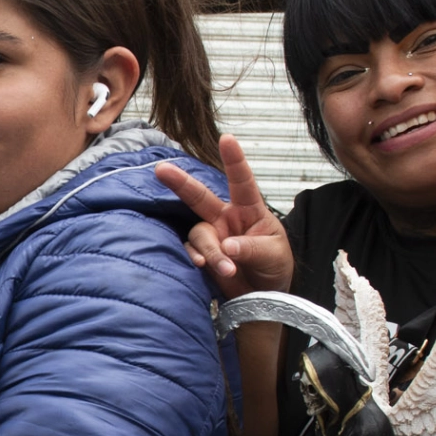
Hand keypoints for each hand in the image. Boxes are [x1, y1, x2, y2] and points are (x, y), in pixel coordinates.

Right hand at [158, 134, 293, 299]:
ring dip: (211, 251)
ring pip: (200, 234)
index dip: (234, 160)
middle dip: (180, 182)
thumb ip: (252, 248)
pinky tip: (201, 265)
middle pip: (199, 197)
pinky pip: (190, 251)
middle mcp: (225, 219)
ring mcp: (212, 236)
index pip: (241, 181)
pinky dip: (195, 258)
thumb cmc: (274, 266)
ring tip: (228, 269)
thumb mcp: (274, 254)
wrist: (263, 296)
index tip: (227, 139)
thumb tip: (228, 246)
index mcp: (249, 210)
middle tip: (161, 170)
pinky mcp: (201, 255)